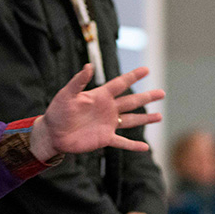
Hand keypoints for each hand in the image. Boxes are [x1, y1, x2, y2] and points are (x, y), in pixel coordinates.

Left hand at [29, 65, 162, 160]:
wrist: (52, 133)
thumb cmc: (57, 111)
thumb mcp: (66, 94)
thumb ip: (78, 81)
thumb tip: (89, 65)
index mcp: (99, 96)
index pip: (119, 84)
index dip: (133, 77)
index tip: (146, 70)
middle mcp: (107, 109)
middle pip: (131, 101)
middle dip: (147, 97)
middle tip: (162, 92)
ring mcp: (107, 124)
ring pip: (131, 120)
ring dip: (145, 118)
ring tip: (159, 116)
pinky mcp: (104, 138)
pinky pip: (122, 142)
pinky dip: (133, 145)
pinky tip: (145, 147)